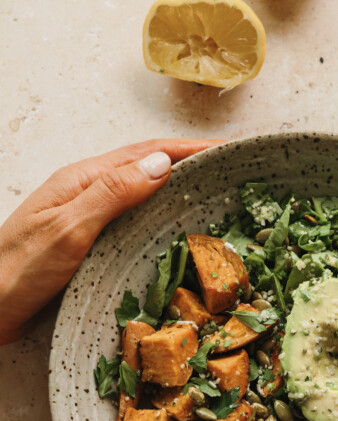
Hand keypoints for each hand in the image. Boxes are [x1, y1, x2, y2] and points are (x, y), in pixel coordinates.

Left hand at [0, 138, 221, 344]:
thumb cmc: (16, 272)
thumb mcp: (69, 229)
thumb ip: (113, 194)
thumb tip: (162, 163)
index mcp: (83, 180)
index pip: (147, 153)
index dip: (190, 149)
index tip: (230, 149)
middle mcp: (87, 195)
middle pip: (148, 169)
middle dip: (191, 164)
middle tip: (233, 172)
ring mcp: (88, 221)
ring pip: (143, 198)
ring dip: (179, 192)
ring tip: (216, 198)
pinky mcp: (88, 248)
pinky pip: (135, 225)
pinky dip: (162, 221)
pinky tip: (178, 235)